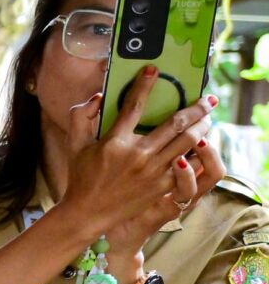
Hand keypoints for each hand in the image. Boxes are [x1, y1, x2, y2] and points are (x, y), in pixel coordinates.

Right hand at [57, 71, 218, 248]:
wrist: (88, 213)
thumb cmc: (81, 177)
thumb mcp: (74, 145)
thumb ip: (80, 116)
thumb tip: (98, 96)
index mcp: (115, 141)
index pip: (134, 106)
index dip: (144, 85)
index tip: (154, 70)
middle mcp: (138, 154)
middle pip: (175, 123)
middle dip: (195, 107)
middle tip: (208, 98)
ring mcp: (153, 170)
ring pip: (187, 141)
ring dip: (202, 126)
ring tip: (209, 117)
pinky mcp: (162, 185)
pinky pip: (187, 164)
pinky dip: (197, 152)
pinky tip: (203, 143)